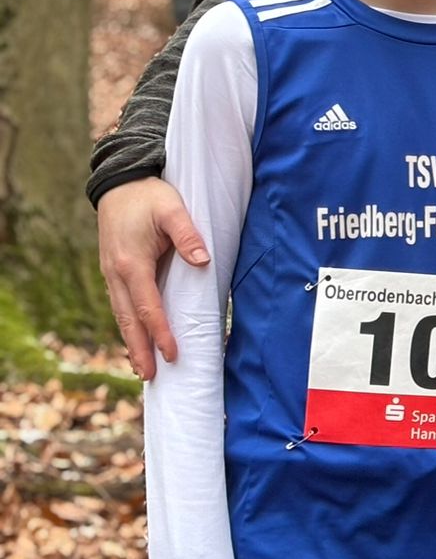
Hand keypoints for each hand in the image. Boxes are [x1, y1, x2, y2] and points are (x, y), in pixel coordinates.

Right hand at [98, 177, 208, 379]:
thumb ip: (187, 234)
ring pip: (121, 314)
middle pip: (129, 319)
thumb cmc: (149, 195)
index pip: (148, 306)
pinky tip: (135, 338)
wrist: (120, 181)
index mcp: (132, 263)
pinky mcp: (113, 271)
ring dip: (131, 341)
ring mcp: (111, 273)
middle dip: (139, 349)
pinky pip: (121, 304)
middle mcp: (116, 273)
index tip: (172, 354)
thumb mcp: (172, 209)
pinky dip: (128, 324)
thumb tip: (201, 261)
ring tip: (141, 367)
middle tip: (149, 376)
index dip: (160, 332)